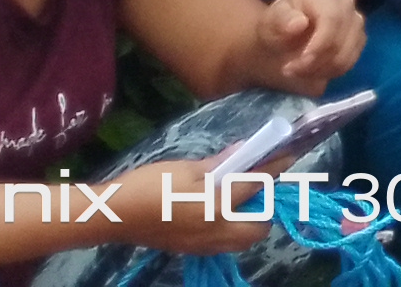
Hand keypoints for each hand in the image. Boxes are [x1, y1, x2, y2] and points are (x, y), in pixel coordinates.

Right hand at [122, 163, 279, 253]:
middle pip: (259, 227)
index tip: (289, 154)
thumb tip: (244, 151)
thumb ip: (220, 164)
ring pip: (243, 240)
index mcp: (218, 206)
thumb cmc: (148, 186)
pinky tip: (219, 214)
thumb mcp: (185, 168)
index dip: (275, 167)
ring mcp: (204, 245)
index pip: (257, 184)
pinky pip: (224, 244)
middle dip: (266, 208)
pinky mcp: (191, 250)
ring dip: (250, 223)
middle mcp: (217, 231)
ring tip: (238, 201)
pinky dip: (231, 231)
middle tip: (255, 187)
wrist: (112, 216)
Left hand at [246, 0, 361, 93]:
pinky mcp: (358, 40)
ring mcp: (356, 22)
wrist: (283, 35)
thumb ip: (281, 20)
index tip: (299, 63)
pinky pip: (349, 63)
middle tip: (289, 71)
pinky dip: (329, 72)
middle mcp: (346, 4)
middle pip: (340, 40)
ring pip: (346, 55)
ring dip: (320, 70)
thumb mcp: (270, 21)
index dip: (319, 44)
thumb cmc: (277, 24)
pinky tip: (310, 72)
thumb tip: (299, 24)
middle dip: (315, 62)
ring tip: (297, 72)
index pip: (332, 19)